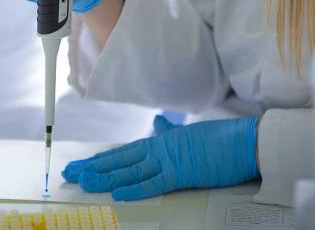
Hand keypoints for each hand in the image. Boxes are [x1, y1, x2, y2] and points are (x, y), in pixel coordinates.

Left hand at [62, 116, 260, 200]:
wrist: (244, 140)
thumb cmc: (220, 140)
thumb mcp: (189, 134)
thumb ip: (171, 131)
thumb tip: (160, 123)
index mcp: (160, 143)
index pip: (124, 153)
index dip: (101, 160)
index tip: (82, 165)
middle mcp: (159, 149)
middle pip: (119, 160)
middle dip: (93, 167)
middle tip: (70, 172)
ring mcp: (169, 160)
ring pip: (130, 170)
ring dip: (105, 176)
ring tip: (84, 181)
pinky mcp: (182, 173)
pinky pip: (154, 182)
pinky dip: (136, 188)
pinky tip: (118, 192)